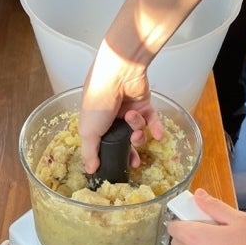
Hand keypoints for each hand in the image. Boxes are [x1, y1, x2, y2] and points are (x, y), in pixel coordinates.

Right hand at [79, 44, 163, 173]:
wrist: (118, 74)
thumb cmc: (98, 100)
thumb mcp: (88, 131)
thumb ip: (90, 153)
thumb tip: (90, 170)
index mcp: (95, 123)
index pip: (103, 143)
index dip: (111, 154)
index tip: (117, 166)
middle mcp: (111, 116)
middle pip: (123, 140)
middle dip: (129, 151)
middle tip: (134, 161)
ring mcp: (129, 110)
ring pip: (137, 130)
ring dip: (138, 132)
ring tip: (135, 127)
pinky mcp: (144, 103)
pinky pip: (152, 120)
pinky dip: (155, 127)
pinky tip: (157, 134)